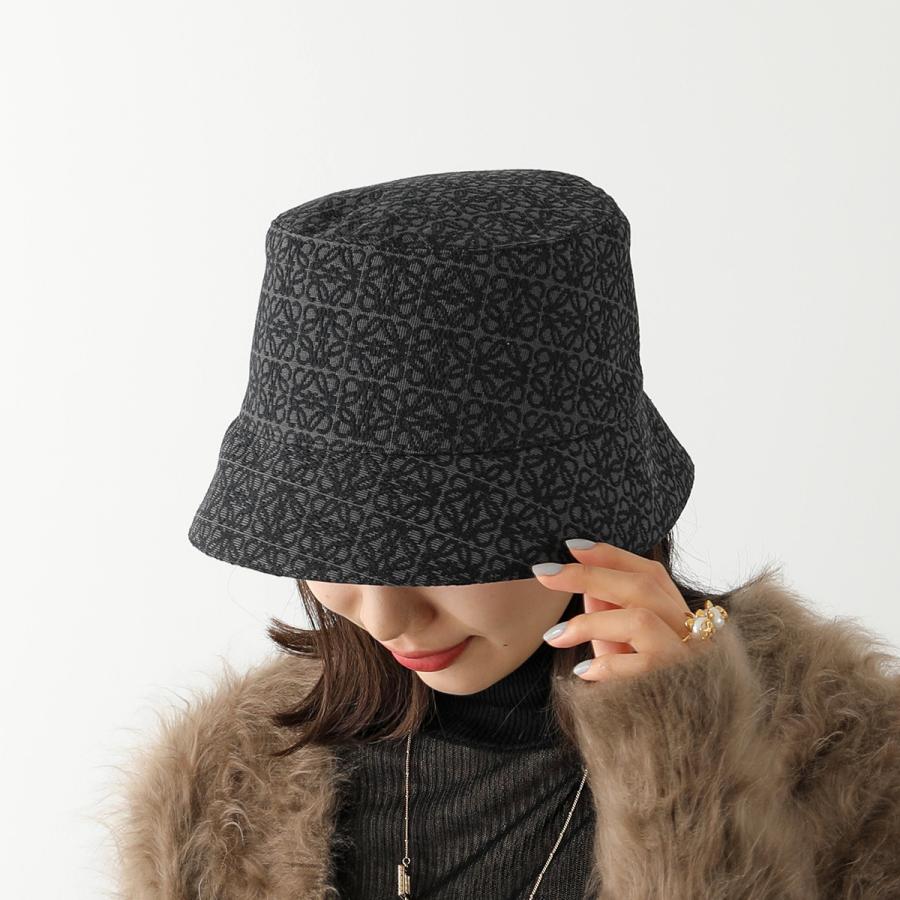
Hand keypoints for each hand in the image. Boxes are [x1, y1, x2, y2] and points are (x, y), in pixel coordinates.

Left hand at [532, 541, 713, 680]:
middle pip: (642, 586)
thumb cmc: (650, 694)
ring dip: (589, 622)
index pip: (649, 571)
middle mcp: (691, 632)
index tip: (571, 546)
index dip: (611, 554)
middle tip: (544, 573)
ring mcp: (687, 660)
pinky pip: (639, 666)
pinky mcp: (680, 690)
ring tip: (555, 636)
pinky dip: (605, 665)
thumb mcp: (625, 649)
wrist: (684, 754)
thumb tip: (584, 584)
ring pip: (639, 619)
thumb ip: (610, 616)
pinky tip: (583, 672)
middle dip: (588, 574)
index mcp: (679, 615)